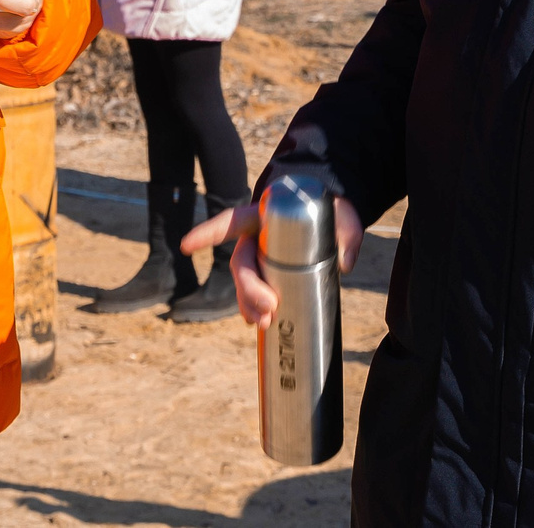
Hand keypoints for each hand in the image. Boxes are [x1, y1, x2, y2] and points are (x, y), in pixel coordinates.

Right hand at [181, 193, 363, 327]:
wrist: (333, 218)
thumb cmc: (330, 210)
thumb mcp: (342, 216)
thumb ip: (346, 234)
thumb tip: (346, 263)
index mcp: (263, 216)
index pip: (230, 222)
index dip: (207, 234)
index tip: (186, 246)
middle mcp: (256, 238)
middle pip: (241, 264)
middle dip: (248, 289)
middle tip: (267, 309)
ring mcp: (262, 259)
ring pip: (245, 283)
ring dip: (248, 304)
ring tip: (262, 323)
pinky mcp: (272, 276)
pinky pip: (256, 294)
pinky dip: (254, 309)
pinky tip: (258, 323)